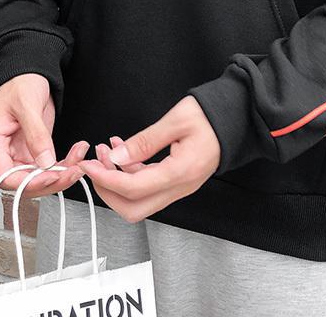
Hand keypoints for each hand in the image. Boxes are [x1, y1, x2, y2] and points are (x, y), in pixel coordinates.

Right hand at [0, 73, 87, 195]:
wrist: (29, 70)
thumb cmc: (20, 81)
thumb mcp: (28, 104)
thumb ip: (36, 134)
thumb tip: (45, 162)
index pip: (5, 177)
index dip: (29, 182)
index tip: (52, 176)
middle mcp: (4, 150)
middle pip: (24, 181)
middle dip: (51, 180)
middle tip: (74, 171)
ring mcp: (19, 150)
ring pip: (39, 175)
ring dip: (62, 173)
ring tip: (81, 161)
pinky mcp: (34, 147)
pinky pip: (48, 164)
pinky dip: (64, 163)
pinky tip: (77, 153)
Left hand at [78, 95, 220, 222]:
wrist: (236, 118)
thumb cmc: (211, 116)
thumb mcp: (176, 120)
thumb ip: (145, 141)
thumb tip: (116, 157)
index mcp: (181, 172)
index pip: (133, 189)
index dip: (105, 179)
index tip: (89, 165)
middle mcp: (181, 187)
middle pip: (134, 209)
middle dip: (108, 191)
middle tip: (94, 166)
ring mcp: (180, 187)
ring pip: (140, 201)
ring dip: (117, 181)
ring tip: (106, 151)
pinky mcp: (178, 181)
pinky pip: (149, 187)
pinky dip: (130, 174)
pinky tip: (123, 152)